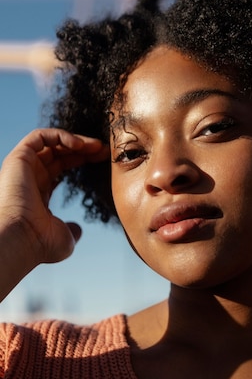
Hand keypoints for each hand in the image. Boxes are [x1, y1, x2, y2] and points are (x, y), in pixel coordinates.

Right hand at [0, 128, 108, 269]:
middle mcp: (29, 177)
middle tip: (106, 150)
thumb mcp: (64, 238)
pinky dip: (61, 135)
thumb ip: (71, 230)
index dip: (83, 160)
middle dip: (84, 148)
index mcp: (39, 193)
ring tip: (97, 146)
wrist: (20, 240)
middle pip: (59, 152)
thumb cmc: (39, 244)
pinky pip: (40, 136)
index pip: (61, 167)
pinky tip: (80, 145)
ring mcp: (22, 167)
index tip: (104, 159)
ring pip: (51, 141)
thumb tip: (77, 230)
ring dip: (76, 140)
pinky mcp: (18, 158)